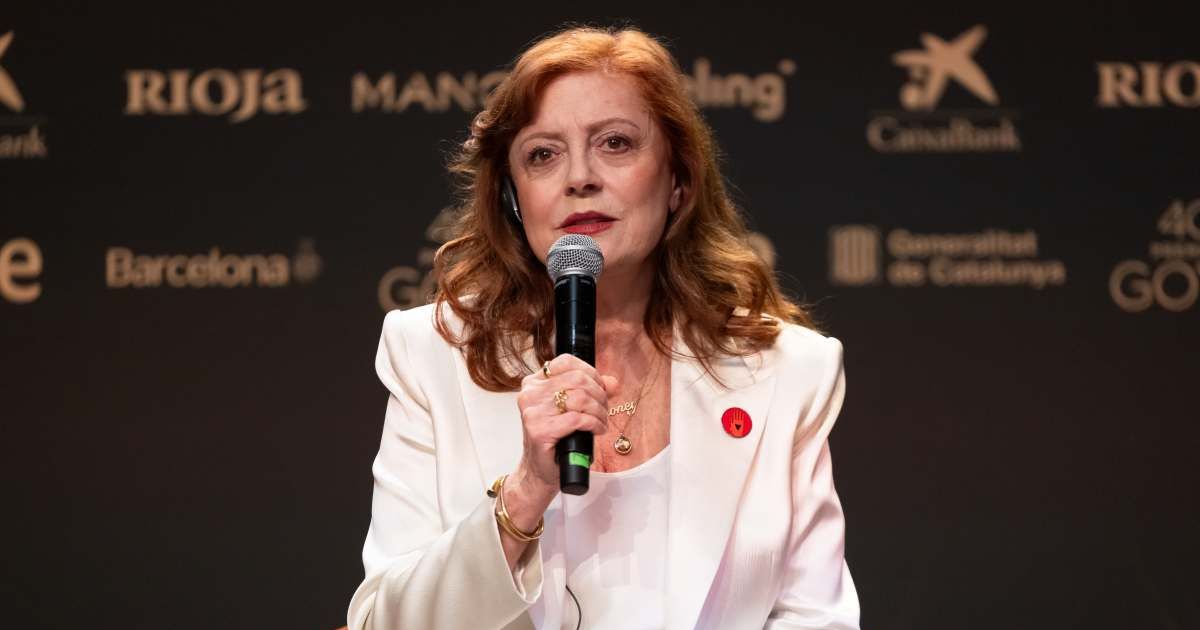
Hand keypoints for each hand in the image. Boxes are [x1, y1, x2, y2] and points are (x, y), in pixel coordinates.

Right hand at [509, 354, 616, 508]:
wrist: (539, 471)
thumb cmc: (555, 439)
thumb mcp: (571, 410)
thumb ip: (591, 392)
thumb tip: (612, 382)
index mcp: (534, 383)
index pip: (567, 362)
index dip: (591, 373)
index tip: (600, 388)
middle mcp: (529, 394)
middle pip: (577, 379)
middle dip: (599, 394)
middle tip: (604, 409)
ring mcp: (532, 412)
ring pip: (580, 398)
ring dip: (599, 411)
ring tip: (602, 421)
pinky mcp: (539, 430)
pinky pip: (577, 419)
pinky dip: (594, 424)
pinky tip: (597, 430)